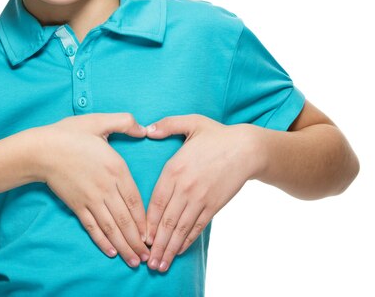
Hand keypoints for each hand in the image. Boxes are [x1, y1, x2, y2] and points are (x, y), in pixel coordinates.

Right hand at [37, 112, 150, 268]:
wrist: (41, 149)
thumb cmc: (69, 133)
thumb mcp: (99, 121)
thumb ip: (125, 122)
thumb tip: (144, 129)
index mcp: (116, 167)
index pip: (135, 199)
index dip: (145, 220)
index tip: (153, 234)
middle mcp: (106, 187)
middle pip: (126, 219)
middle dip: (138, 241)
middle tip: (149, 257)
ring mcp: (90, 198)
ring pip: (111, 227)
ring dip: (124, 246)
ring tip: (134, 261)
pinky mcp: (77, 205)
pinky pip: (92, 226)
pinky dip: (102, 241)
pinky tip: (111, 252)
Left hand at [144, 114, 259, 271]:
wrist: (248, 148)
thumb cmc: (217, 134)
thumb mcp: (191, 122)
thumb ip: (167, 125)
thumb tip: (146, 129)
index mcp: (175, 168)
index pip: (156, 201)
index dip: (146, 221)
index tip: (139, 235)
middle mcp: (186, 187)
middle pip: (166, 220)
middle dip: (155, 243)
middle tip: (146, 260)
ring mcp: (201, 198)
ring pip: (181, 228)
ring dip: (169, 248)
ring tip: (160, 264)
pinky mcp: (214, 205)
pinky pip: (197, 227)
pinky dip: (187, 241)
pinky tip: (178, 251)